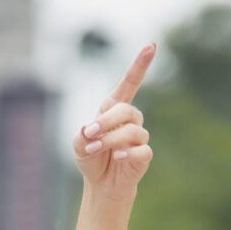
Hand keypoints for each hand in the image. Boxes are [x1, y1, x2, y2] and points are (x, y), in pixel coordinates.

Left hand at [74, 44, 155, 195]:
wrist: (100, 183)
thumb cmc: (91, 157)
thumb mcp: (79, 144)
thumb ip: (83, 135)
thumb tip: (92, 131)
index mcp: (114, 108)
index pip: (130, 83)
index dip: (140, 64)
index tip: (151, 46)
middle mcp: (130, 119)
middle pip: (127, 109)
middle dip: (107, 121)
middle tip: (90, 134)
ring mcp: (138, 137)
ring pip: (132, 131)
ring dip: (110, 139)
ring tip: (94, 149)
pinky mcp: (144, 155)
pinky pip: (141, 150)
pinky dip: (128, 153)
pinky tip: (117, 157)